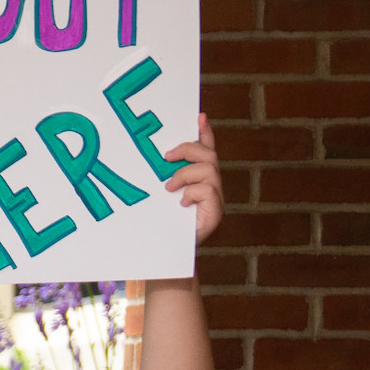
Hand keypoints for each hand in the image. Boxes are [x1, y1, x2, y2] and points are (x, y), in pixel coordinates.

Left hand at [163, 114, 222, 242]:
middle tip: (167, 156)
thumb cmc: (160, 223)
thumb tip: (154, 159)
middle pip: (209, 155)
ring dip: (186, 174)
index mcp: (199, 179)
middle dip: (189, 149)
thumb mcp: (157, 196)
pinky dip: (192, 193)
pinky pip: (208, 190)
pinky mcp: (215, 213)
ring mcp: (215, 199)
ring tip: (169, 187)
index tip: (199, 115)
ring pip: (209, 170)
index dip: (206, 132)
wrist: (165, 253)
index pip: (206, 149)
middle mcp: (211, 186)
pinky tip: (181, 202)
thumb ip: (162, 177)